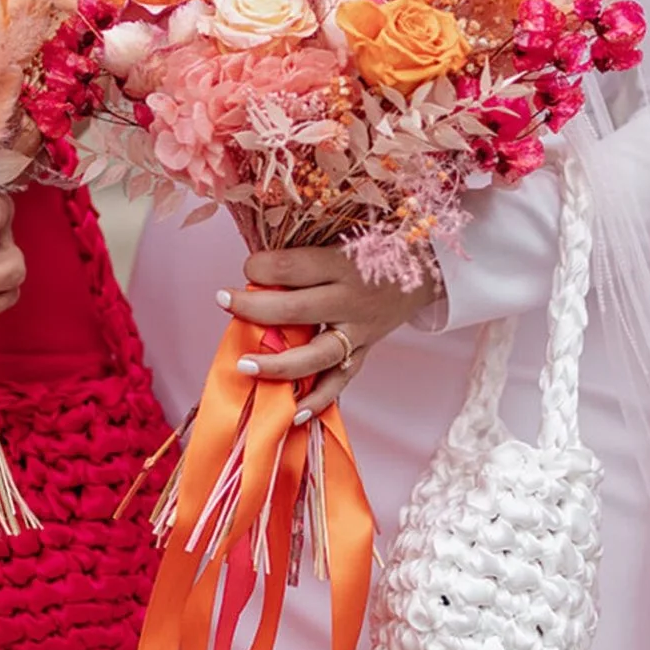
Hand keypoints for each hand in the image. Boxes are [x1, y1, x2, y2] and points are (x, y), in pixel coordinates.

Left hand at [221, 247, 441, 421]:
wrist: (425, 268)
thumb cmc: (373, 247)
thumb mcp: (344, 237)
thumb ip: (305, 253)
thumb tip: (256, 270)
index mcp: (344, 263)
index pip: (296, 267)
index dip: (263, 267)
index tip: (247, 267)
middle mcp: (352, 299)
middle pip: (299, 309)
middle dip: (256, 308)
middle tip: (224, 301)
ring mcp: (360, 330)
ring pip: (318, 354)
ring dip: (279, 363)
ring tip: (246, 365)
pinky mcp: (365, 351)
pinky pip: (342, 379)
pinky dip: (319, 398)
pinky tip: (294, 412)